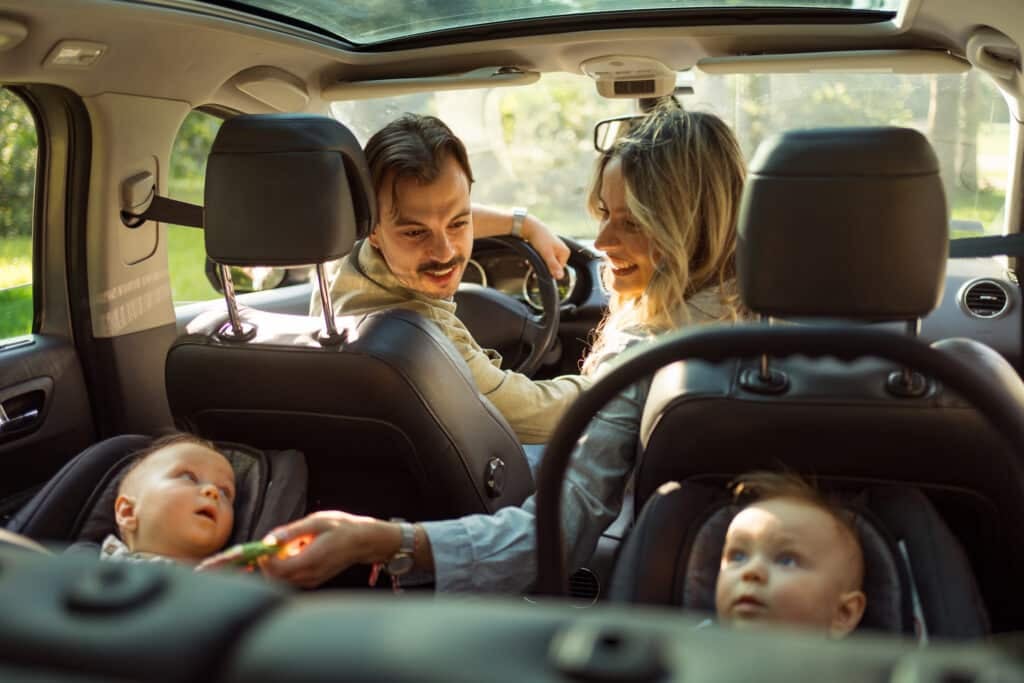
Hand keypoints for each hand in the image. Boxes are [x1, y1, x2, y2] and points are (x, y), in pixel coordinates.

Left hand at [257, 511, 397, 588]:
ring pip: (282, 579)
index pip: (276, 569)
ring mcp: (312, 581)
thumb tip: (269, 539)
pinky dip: (287, 567)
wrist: (363, 542)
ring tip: (291, 545)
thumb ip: (292, 531)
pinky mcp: (313, 581)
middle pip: (275, 577)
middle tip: (274, 543)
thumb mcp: (317, 522)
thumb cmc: (342, 528)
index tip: (263, 545)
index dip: (264, 559)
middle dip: (268, 562)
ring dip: (278, 564)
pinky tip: (298, 552)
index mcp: (311, 560)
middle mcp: (310, 575)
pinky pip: (292, 579)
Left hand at [520, 215, 568, 279]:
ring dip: (538, 264)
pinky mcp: (547, 247)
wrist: (530, 227)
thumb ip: (553, 266)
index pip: (558, 269)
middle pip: (552, 266)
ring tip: (529, 262)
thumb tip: (560, 277)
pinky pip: (543, 257)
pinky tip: (530, 259)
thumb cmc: (540, 239)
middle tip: (532, 266)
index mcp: (565, 252)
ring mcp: (555, 249)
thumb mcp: (546, 254)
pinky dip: (537, 259)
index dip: (548, 270)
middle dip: (543, 266)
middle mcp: (561, 250)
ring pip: (546, 262)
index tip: (539, 270)